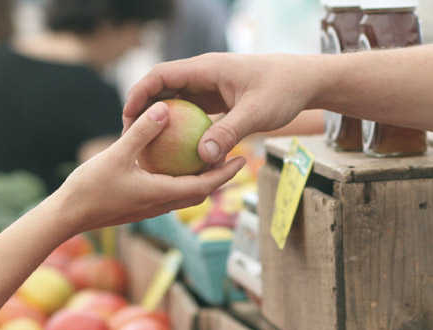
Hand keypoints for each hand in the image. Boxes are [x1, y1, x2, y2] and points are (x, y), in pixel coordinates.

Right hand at [51, 101, 245, 236]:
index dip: (226, 173)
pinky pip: (167, 192)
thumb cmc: (90, 188)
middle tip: (232, 156)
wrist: (67, 216)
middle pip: (200, 192)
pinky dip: (178, 179)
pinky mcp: (139, 207)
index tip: (242, 160)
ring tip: (207, 158)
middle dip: (219, 177)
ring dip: (199, 179)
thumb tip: (164, 109)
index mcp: (162, 194)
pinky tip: (172, 163)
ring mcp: (150, 208)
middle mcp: (161, 205)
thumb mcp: (117, 154)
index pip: (205, 186)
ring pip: (184, 194)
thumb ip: (142, 133)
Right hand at [123, 53, 314, 164]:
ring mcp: (211, 87)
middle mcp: (204, 75)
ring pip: (177, 102)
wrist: (305, 82)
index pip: (161, 75)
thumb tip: (203, 158)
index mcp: (207, 69)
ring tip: (149, 147)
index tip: (128, 118)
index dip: (140, 94)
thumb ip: (228, 133)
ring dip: (163, 122)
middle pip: (163, 89)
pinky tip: (179, 152)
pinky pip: (194, 113)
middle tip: (131, 138)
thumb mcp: (256, 114)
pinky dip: (184, 129)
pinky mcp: (219, 100)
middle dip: (145, 111)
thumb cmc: (283, 90)